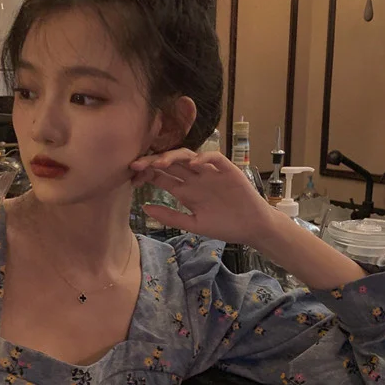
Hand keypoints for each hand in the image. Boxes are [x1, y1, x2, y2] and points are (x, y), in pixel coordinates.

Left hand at [129, 149, 277, 245]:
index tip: (132, 175)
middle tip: (137, 164)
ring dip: (174, 157)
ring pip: (189, 156)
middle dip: (153, 161)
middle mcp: (195, 178)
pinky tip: (194, 163)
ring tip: (161, 163)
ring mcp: (211, 173)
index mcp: (185, 191)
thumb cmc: (225, 226)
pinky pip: (214, 158)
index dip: (146, 173)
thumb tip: (144, 207)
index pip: (162, 176)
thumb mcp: (193, 224)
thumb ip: (170, 216)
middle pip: (171, 163)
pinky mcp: (227, 170)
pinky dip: (204, 157)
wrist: (252, 228)